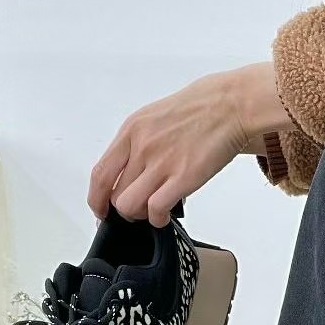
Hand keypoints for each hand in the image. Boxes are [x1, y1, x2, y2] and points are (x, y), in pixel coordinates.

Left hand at [88, 62, 291, 226]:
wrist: (229, 105)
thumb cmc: (198, 110)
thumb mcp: (154, 118)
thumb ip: (139, 144)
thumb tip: (132, 173)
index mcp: (131, 131)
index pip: (100, 174)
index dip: (96, 199)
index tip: (100, 210)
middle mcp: (141, 147)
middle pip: (115, 195)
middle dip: (124, 209)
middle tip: (139, 209)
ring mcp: (161, 163)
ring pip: (130, 206)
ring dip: (140, 215)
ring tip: (154, 211)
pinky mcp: (183, 177)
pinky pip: (156, 209)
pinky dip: (158, 219)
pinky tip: (166, 215)